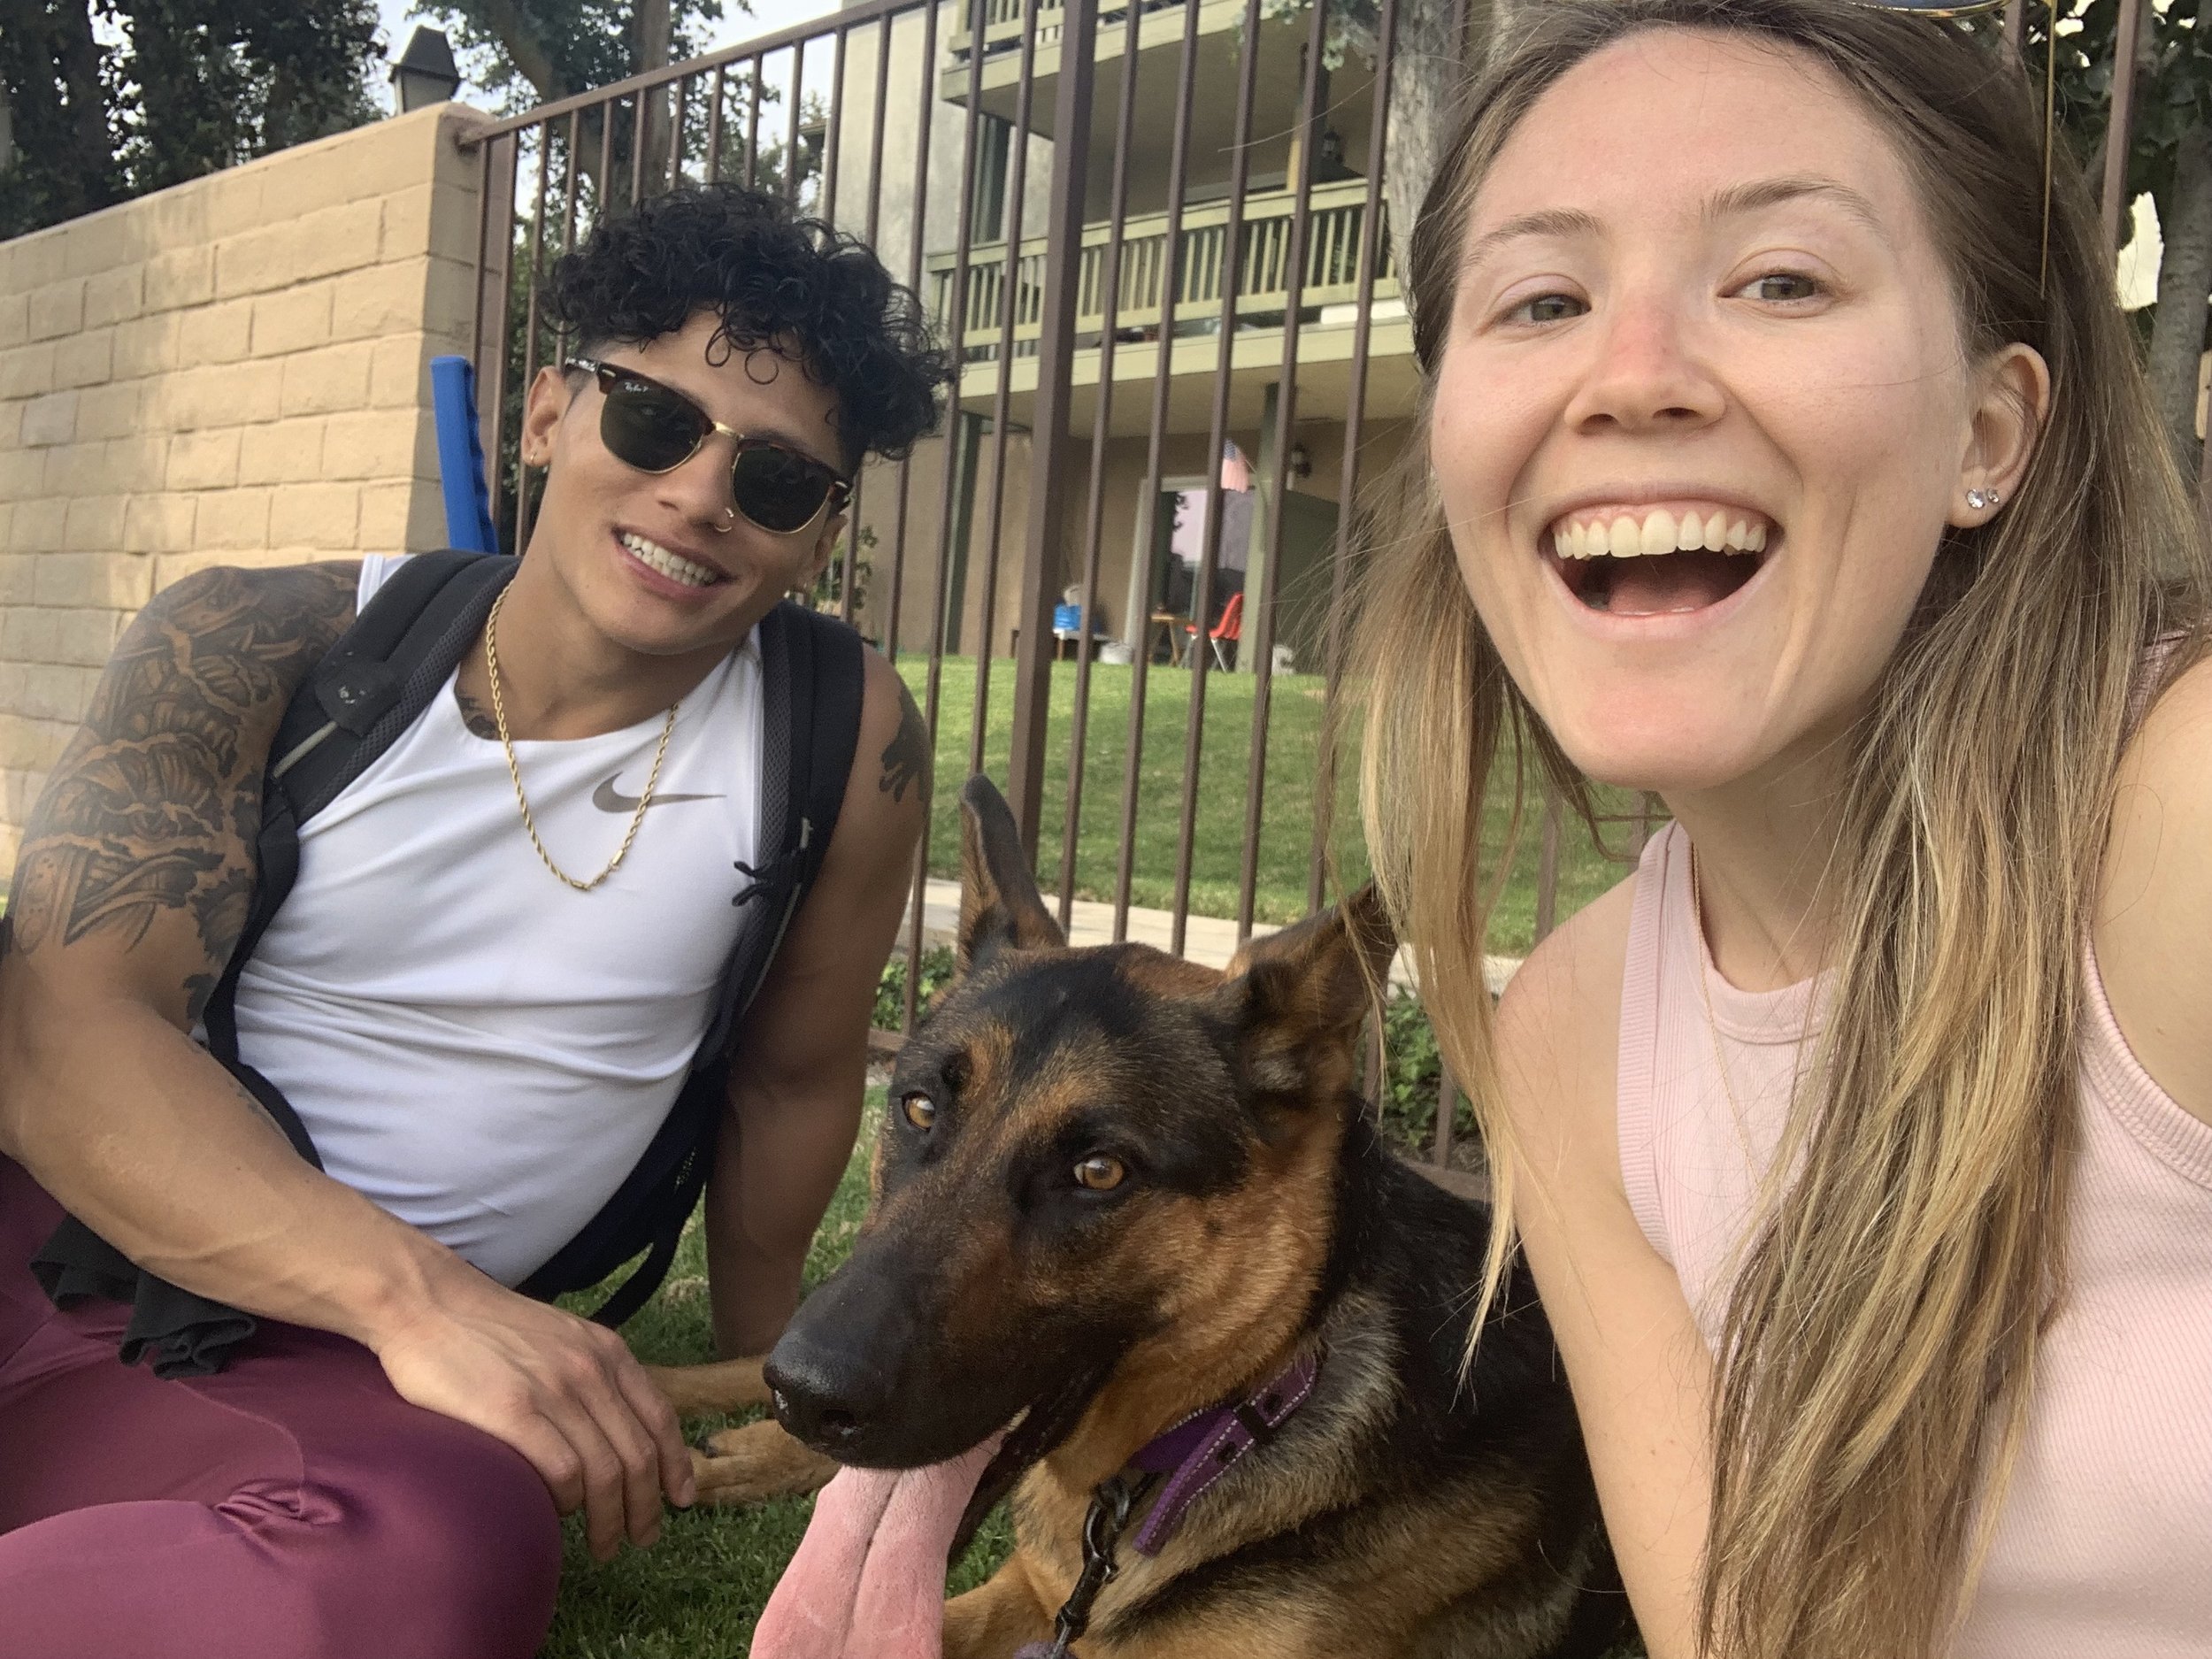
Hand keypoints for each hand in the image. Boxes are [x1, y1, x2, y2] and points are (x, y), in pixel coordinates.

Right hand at [371, 1269, 695, 1559]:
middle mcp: (590, 1370)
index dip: (676, 1464)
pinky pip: (562, 1471)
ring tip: (605, 1544)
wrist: (429, 1302)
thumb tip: (613, 1428)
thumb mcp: (561, 1337)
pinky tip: (561, 1513)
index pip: (659, 1417)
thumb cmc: (488, 1327)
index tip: (682, 1498)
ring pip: (605, 1472)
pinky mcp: (513, 1413)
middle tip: (641, 1538)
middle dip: (646, 1506)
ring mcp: (554, 1391)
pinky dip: (569, 1502)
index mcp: (607, 1352)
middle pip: (638, 1455)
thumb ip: (591, 1374)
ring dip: (610, 1518)